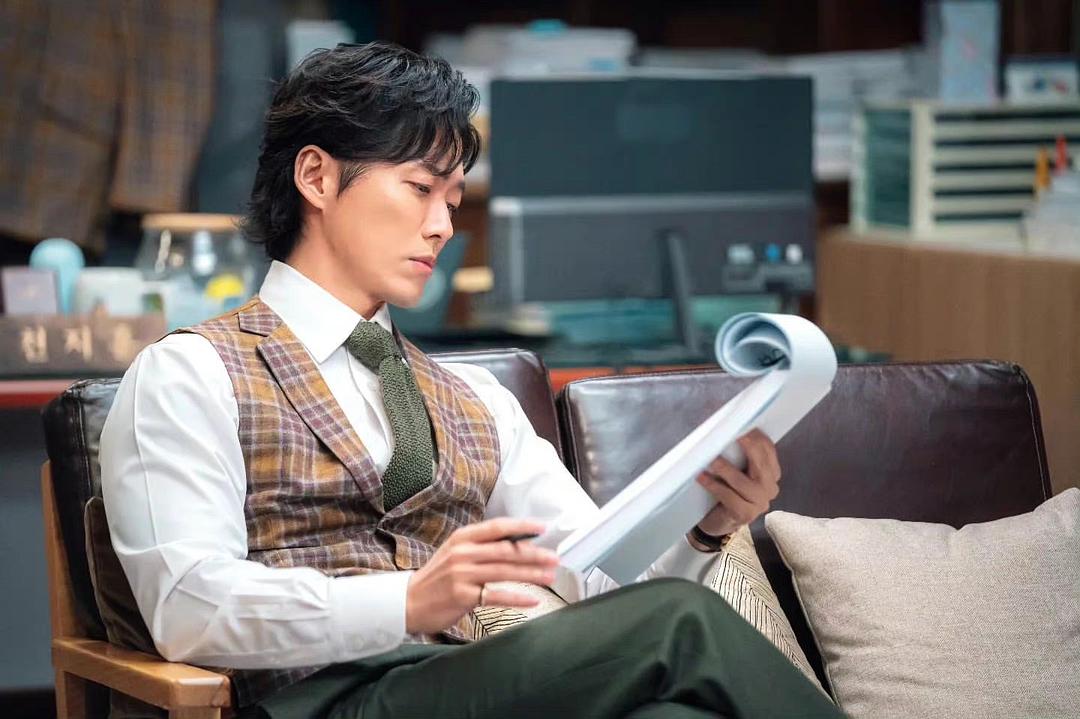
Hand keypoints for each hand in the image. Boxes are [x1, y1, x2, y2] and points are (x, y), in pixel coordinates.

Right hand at [405, 518, 559, 634]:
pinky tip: (533, 600)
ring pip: (504, 571)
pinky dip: (517, 598)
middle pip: (505, 550)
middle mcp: (463, 553)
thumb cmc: (437, 577)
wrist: (408, 601)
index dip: (521, 526)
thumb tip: (516, 543)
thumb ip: (481, 546)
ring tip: (550, 576)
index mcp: (463, 538)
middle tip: (554, 558)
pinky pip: (496, 595)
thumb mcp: (455, 552)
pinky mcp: (462, 595)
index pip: (497, 527)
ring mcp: (462, 574)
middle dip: (534, 554)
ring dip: (531, 574)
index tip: (542, 528)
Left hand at [692, 429, 780, 540]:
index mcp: (771, 473)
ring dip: (727, 470)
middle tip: (736, 435)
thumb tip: (724, 427)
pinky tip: (701, 477)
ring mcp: (759, 503)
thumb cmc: (726, 490)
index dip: (756, 436)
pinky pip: (729, 497)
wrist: (718, 522)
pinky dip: (714, 486)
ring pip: (745, 483)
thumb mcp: (734, 470)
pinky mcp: (744, 515)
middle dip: (749, 448)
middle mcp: (769, 488)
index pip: (768, 450)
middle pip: (761, 465)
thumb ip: (736, 453)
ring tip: (712, 460)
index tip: (742, 424)